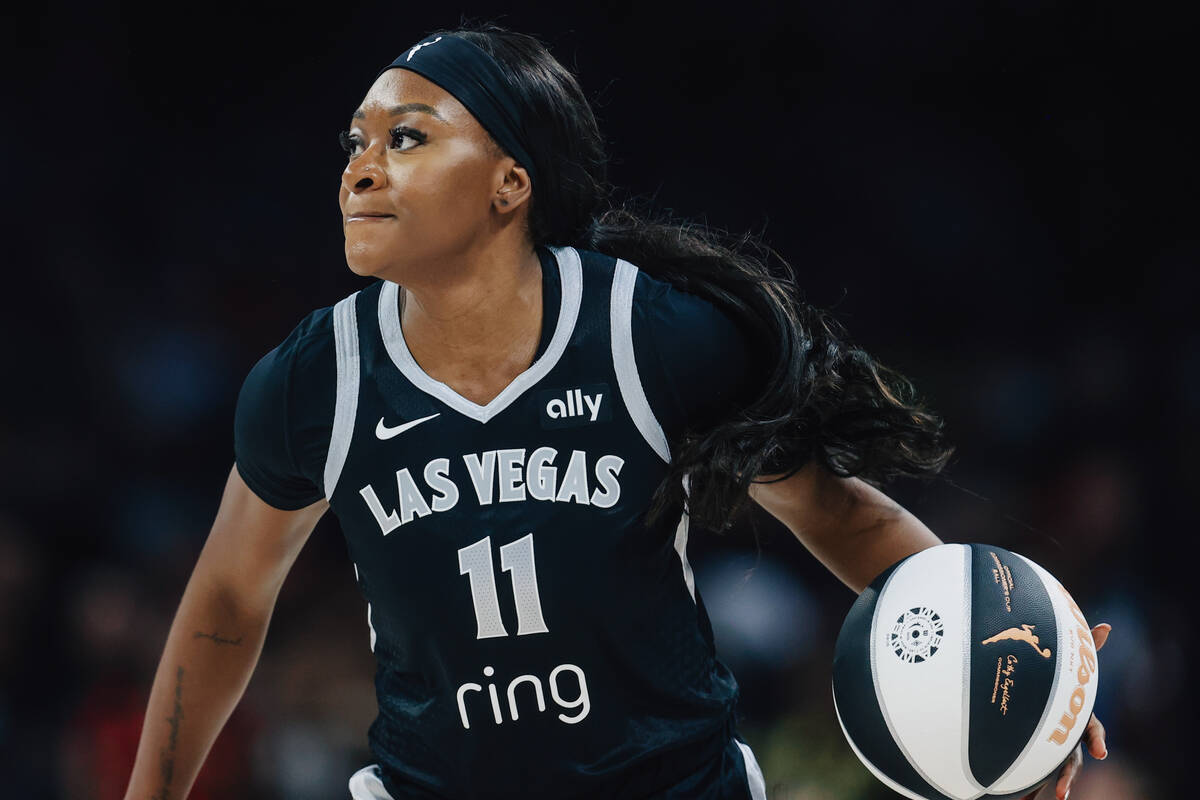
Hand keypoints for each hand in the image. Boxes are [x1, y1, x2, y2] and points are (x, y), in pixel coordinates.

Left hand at [1020, 622, 1111, 799]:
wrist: (1036, 691)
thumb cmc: (1060, 680)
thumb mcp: (1074, 665)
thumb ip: (1089, 647)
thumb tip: (1108, 626)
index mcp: (1078, 715)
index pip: (1093, 730)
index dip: (1097, 741)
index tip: (1101, 754)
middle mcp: (1068, 734)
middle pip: (1071, 759)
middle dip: (1067, 776)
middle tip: (1062, 794)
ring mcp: (1051, 744)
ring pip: (1050, 769)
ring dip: (1042, 786)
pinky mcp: (1034, 749)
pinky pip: (1029, 769)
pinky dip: (1023, 784)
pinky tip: (1013, 796)